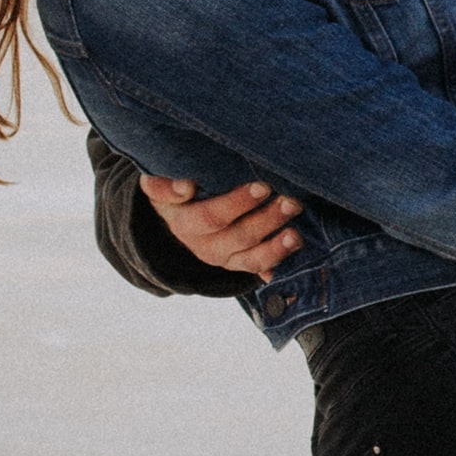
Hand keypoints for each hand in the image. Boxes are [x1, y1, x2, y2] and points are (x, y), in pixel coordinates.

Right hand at [139, 172, 302, 280]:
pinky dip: (276, 263)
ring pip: (251, 258)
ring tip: (296, 234)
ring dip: (277, 247)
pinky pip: (257, 268)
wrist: (172, 223)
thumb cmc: (174, 197)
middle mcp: (204, 246)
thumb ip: (163, 187)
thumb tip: (185, 187)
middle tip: (291, 203)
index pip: (212, 216)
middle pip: (239, 236)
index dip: (238, 203)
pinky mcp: (237, 263)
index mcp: (186, 224)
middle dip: (267, 220)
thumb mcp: (159, 190)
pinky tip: (292, 251)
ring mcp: (223, 258)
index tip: (263, 187)